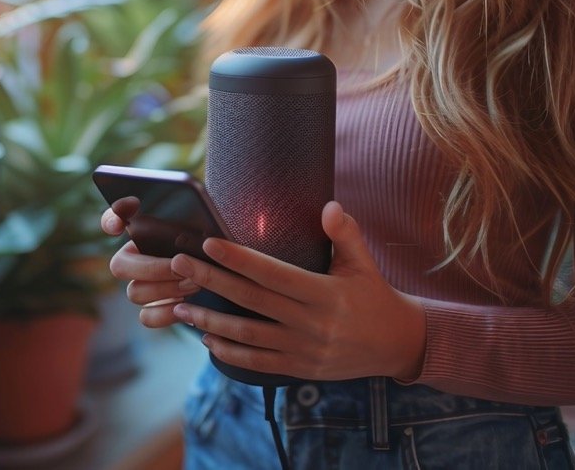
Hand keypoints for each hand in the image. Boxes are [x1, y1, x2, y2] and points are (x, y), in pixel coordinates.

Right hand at [101, 201, 199, 327]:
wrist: (223, 272)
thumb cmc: (209, 241)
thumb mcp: (202, 223)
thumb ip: (185, 217)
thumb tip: (173, 214)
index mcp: (139, 232)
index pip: (112, 220)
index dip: (109, 222)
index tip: (120, 224)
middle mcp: (133, 259)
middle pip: (119, 266)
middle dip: (153, 267)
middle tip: (180, 265)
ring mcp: (139, 286)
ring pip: (134, 292)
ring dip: (165, 289)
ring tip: (193, 284)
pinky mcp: (152, 310)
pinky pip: (146, 317)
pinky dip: (165, 313)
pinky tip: (184, 306)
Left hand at [169, 201, 426, 380]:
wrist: (397, 344)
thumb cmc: (375, 296)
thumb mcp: (364, 264)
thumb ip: (345, 234)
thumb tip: (329, 206)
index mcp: (324, 293)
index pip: (272, 273)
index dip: (238, 258)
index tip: (208, 244)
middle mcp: (312, 323)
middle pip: (251, 300)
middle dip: (211, 281)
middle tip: (177, 265)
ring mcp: (304, 349)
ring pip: (248, 335)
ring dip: (210, 320)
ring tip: (180, 306)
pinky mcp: (300, 368)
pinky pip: (258, 362)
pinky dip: (230, 352)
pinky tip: (207, 338)